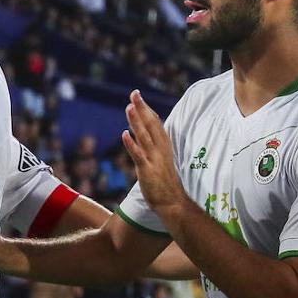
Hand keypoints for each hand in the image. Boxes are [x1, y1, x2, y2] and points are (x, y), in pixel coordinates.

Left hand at [122, 90, 190, 221]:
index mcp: (164, 148)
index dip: (147, 110)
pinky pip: (138, 155)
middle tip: (134, 93)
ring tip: (129, 106)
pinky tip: (124, 134)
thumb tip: (145, 141)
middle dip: (142, 108)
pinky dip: (131, 144)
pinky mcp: (147, 171)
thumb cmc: (166, 185)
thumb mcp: (160, 163)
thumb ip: (154, 151)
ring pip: (144, 136)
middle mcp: (160, 150)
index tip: (139, 98)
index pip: (156, 124)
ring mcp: (154, 160)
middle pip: (151, 125)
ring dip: (136, 121)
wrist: (173, 204)